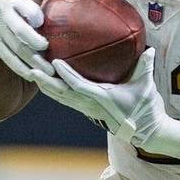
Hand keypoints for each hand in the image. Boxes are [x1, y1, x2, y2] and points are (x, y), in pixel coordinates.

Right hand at [0, 0, 57, 78]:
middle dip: (33, 41)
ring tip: (48, 70)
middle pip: (19, 30)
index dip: (31, 13)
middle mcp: (1, 16)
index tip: (41, 21)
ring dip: (31, 60)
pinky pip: (8, 58)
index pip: (21, 5)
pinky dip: (20, 67)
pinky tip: (33, 75)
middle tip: (47, 48)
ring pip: (16, 48)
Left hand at [29, 48, 179, 157]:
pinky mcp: (86, 110)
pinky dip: (52, 91)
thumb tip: (149, 48)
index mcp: (103, 97)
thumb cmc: (146, 108)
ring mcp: (87, 108)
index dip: (66, 75)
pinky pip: (64, 100)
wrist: (145, 130)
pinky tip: (42, 82)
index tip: (54, 62)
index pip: (79, 86)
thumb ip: (145, 66)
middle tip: (31, 66)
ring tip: (30, 71)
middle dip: (46, 80)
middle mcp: (91, 104)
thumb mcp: (146, 86)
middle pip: (62, 93)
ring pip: (60, 98)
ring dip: (45, 85)